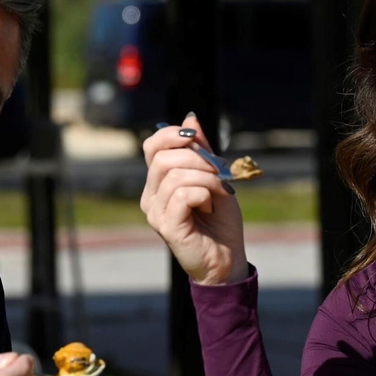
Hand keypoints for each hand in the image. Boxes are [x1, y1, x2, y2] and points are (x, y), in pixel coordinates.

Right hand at [140, 115, 247, 285]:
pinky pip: (183, 194)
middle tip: (218, 172)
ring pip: (176, 175)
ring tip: (218, 193)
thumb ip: (201, 149)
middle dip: (198, 158)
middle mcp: (150, 196)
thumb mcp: (214, 177)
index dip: (172, 134)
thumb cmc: (220, 221)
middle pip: (164, 158)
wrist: (226, 259)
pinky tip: (209, 207)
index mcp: (158, 182)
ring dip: (206, 179)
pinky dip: (204, 194)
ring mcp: (154, 212)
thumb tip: (190, 117)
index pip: (152, 146)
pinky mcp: (166, 226)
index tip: (196, 137)